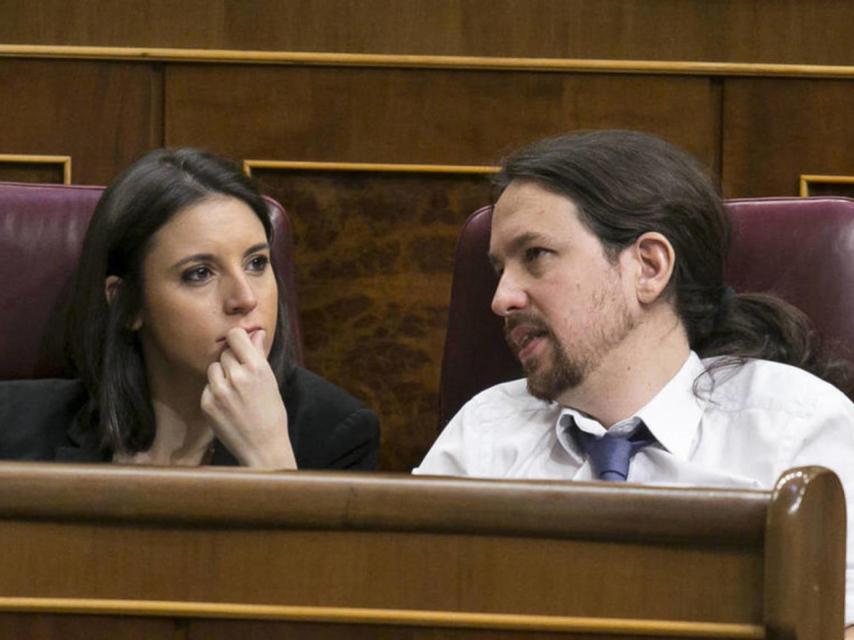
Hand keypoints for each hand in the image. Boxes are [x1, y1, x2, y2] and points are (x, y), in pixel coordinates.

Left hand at [201, 328, 295, 468]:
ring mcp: (219, 391)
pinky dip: (215, 392)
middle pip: (225, 353)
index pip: (236, 335)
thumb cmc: (271, 413)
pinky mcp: (207, 404)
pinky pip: (208, 387)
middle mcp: (236, 377)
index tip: (240, 346)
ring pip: (213, 368)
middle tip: (243, 379)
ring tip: (235, 393)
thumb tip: (256, 332)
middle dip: (232, 361)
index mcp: (256, 368)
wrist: (262, 447)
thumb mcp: (270, 381)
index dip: (237, 339)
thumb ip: (259, 355)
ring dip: (221, 375)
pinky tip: (228, 406)